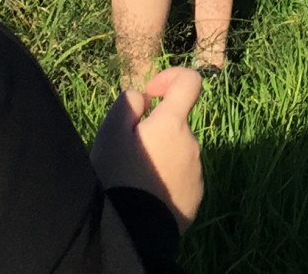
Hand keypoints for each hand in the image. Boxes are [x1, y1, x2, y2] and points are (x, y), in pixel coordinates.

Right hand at [88, 65, 203, 226]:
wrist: (133, 230)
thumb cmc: (118, 175)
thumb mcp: (111, 132)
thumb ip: (128, 103)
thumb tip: (143, 98)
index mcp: (173, 123)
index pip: (190, 82)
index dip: (171, 78)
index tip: (150, 95)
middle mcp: (191, 144)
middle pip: (176, 125)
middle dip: (155, 131)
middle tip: (127, 152)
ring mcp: (196, 172)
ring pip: (177, 152)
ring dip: (160, 156)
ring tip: (133, 178)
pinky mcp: (196, 197)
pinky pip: (181, 178)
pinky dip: (165, 179)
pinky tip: (145, 195)